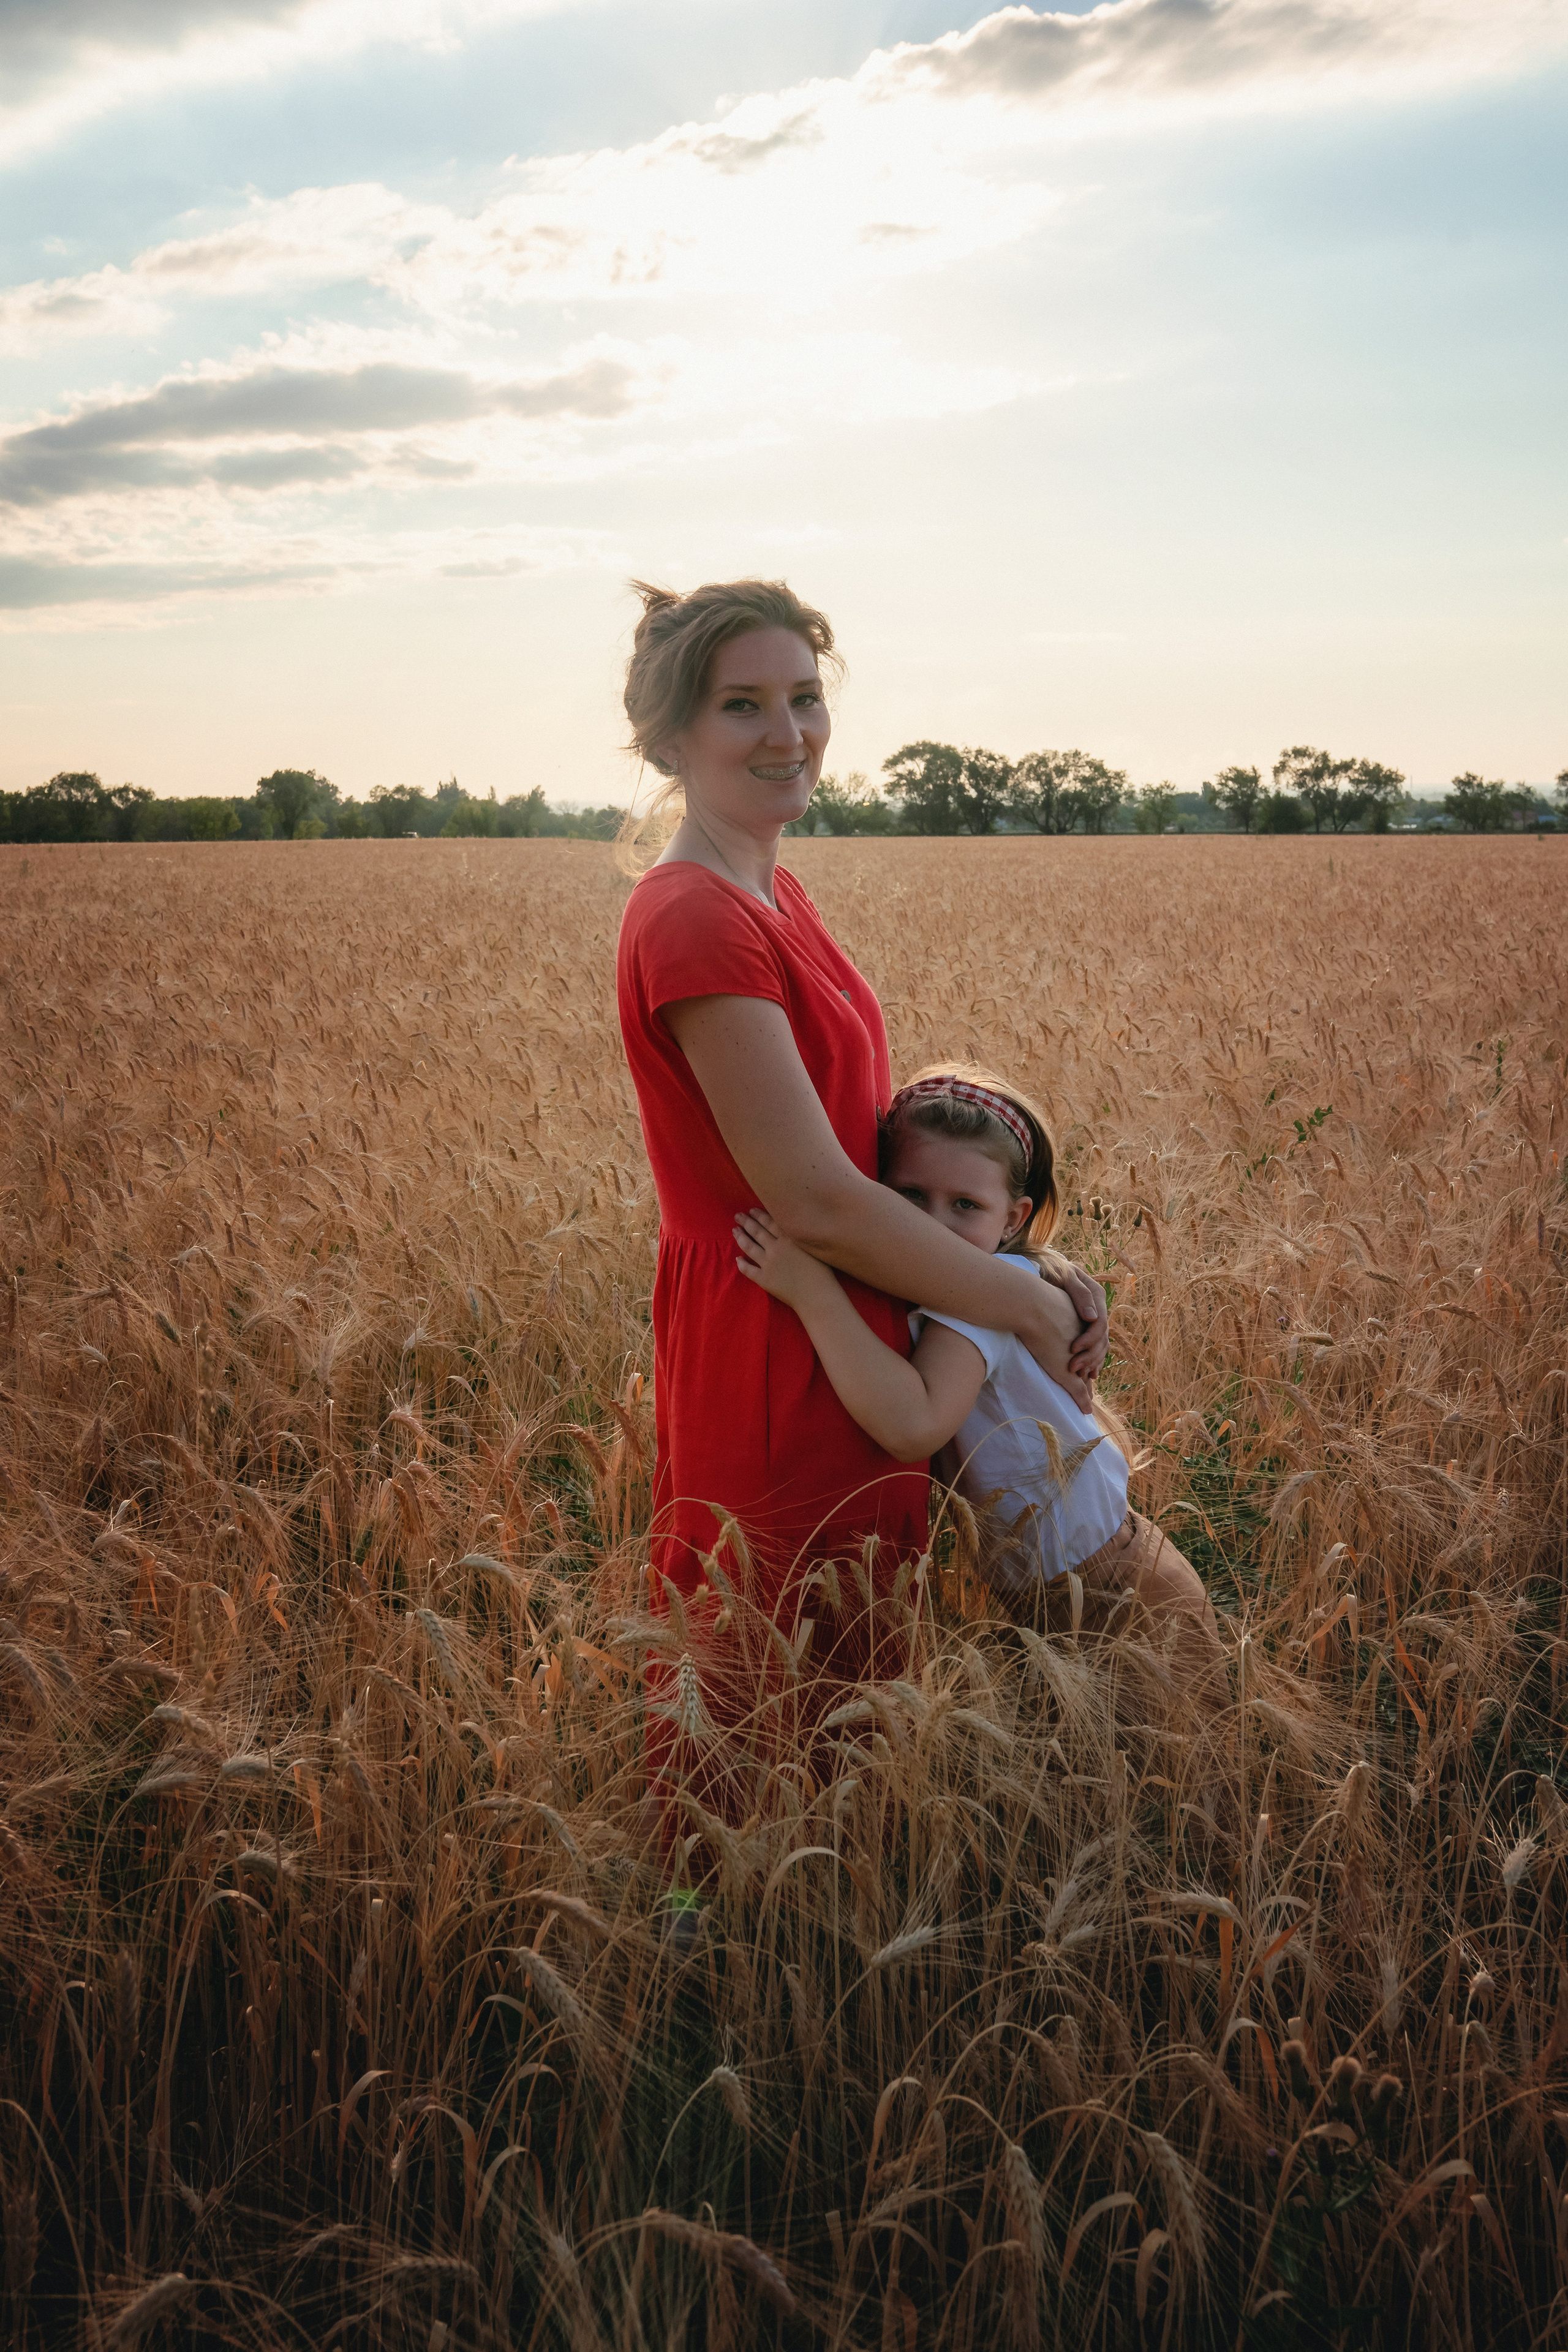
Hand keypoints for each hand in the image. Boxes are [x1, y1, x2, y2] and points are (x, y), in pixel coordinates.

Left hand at [733, 1208, 835, 1309]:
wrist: (817, 1295)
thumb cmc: (822, 1272)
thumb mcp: (814, 1246)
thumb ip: (800, 1236)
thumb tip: (792, 1227)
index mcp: (788, 1238)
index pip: (769, 1222)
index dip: (759, 1215)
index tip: (751, 1210)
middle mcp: (775, 1248)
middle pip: (757, 1231)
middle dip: (746, 1222)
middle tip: (737, 1216)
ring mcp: (768, 1264)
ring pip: (749, 1247)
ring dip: (740, 1237)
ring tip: (734, 1230)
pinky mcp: (764, 1279)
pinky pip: (748, 1269)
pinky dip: (741, 1263)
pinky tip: (737, 1258)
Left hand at [1037, 1249, 1108, 1380]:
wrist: (1038, 1266)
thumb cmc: (1049, 1268)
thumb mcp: (1064, 1275)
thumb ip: (1079, 1293)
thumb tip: (1092, 1317)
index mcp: (1096, 1295)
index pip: (1100, 1324)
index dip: (1089, 1340)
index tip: (1072, 1350)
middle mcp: (1097, 1307)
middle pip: (1102, 1338)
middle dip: (1090, 1356)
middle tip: (1072, 1369)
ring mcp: (1091, 1317)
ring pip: (1100, 1345)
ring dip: (1092, 1362)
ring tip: (1080, 1376)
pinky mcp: (1082, 1324)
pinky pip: (1093, 1346)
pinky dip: (1092, 1361)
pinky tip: (1087, 1374)